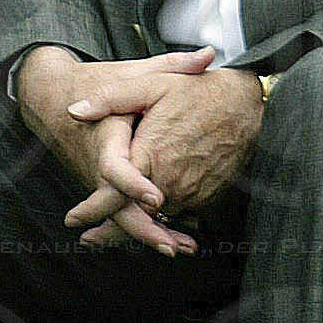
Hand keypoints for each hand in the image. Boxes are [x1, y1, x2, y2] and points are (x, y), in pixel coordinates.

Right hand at [14, 46, 211, 255]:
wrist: (55, 97)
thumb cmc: (98, 82)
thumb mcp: (134, 71)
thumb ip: (172, 64)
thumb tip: (209, 54)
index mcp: (106, 137)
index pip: (114, 168)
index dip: (134, 184)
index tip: (156, 197)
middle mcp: (99, 165)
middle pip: (115, 205)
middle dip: (142, 227)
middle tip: (170, 244)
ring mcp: (100, 180)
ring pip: (119, 214)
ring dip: (147, 233)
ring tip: (178, 248)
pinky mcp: (106, 187)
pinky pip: (122, 211)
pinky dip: (144, 226)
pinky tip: (171, 240)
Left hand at [79, 66, 263, 215]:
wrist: (250, 104)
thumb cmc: (200, 91)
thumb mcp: (153, 83)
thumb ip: (111, 98)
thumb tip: (74, 111)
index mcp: (152, 157)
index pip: (114, 196)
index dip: (91, 212)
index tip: (72, 220)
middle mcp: (171, 182)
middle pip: (133, 218)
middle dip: (110, 232)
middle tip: (90, 238)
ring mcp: (191, 191)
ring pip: (156, 217)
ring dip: (138, 224)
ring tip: (116, 228)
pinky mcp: (206, 195)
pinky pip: (177, 210)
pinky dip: (164, 215)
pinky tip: (155, 211)